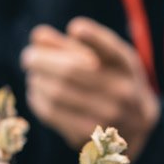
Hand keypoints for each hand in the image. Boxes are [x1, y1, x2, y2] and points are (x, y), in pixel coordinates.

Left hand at [20, 17, 160, 156]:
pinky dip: (37, 99)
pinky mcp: (88, 135)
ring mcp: (105, 117)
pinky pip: (51, 114)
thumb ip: (73, 44)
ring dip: (37, 81)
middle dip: (42, 61)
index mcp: (127, 68)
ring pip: (56, 94)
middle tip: (28, 57)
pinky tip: (37, 92)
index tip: (75, 28)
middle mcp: (122, 93)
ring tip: (33, 76)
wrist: (135, 124)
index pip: (112, 50)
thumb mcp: (105, 59)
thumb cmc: (113, 80)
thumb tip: (38, 36)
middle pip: (71, 71)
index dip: (94, 37)